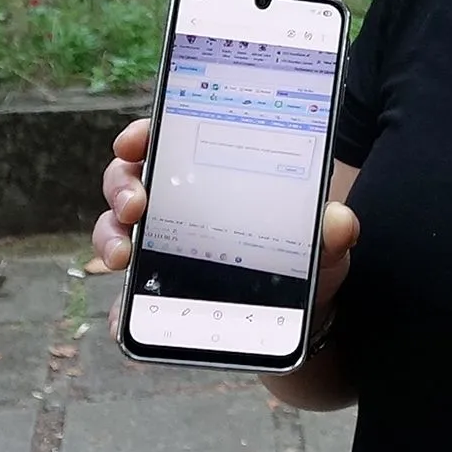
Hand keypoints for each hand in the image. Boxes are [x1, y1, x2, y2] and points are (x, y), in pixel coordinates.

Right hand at [92, 119, 360, 338]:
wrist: (305, 312)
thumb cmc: (307, 256)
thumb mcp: (325, 239)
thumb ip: (334, 230)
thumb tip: (341, 222)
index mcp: (212, 172)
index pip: (166, 138)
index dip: (142, 134)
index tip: (137, 140)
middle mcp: (178, 201)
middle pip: (129, 178)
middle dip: (122, 186)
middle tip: (136, 205)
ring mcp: (162, 244)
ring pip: (116, 227)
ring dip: (110, 237)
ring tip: (124, 256)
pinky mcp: (157, 289)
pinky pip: (128, 294)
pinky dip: (120, 306)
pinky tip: (121, 317)